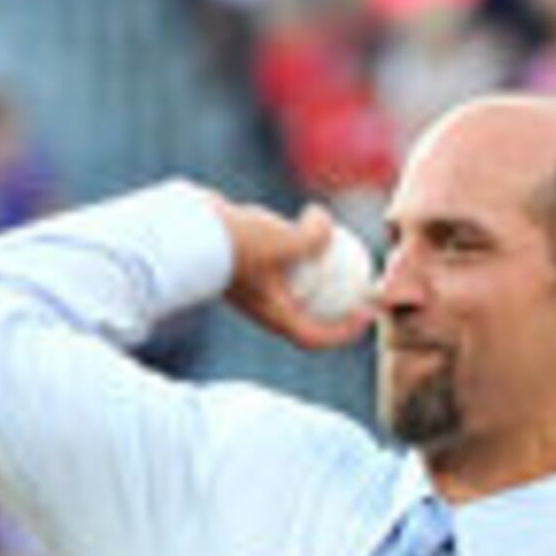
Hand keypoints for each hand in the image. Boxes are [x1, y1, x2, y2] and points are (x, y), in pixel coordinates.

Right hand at [213, 195, 376, 352]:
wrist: (189, 229)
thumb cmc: (236, 244)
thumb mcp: (286, 241)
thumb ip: (316, 236)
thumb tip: (328, 224)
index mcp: (274, 315)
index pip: (316, 338)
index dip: (346, 332)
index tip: (366, 312)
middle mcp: (264, 306)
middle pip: (308, 311)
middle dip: (336, 298)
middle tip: (359, 276)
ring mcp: (252, 285)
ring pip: (294, 281)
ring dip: (315, 265)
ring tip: (332, 239)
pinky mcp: (244, 262)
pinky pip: (279, 259)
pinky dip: (294, 245)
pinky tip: (301, 218)